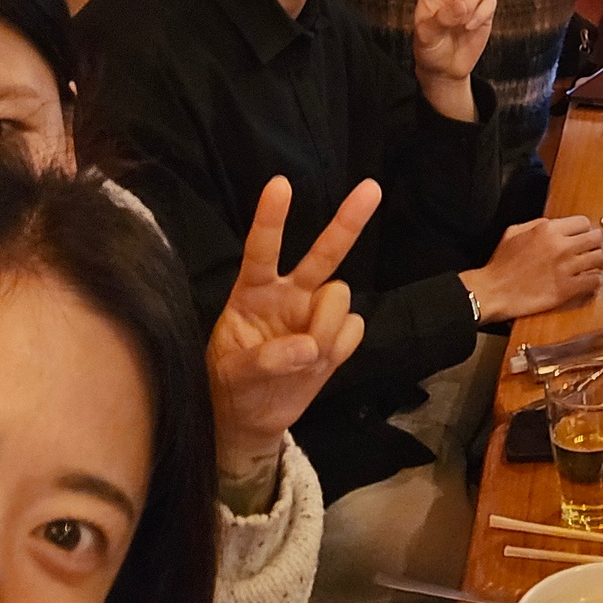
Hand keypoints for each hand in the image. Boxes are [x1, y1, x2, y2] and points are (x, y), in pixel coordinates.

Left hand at [208, 176, 379, 479]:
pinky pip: (354, 329)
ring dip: (326, 326)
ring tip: (305, 356)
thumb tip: (308, 347)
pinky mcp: (338, 334)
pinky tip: (319, 362)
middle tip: (371, 188)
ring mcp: (316, 312)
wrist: (254, 418)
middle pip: (323, 254)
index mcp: (252, 292)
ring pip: (340, 296)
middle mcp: (289, 293)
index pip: (261, 250)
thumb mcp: (231, 375)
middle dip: (348, 221)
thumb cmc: (232, 385)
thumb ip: (263, 361)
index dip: (271, 218)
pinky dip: (340, 348)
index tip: (280, 184)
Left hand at [413, 0, 496, 114]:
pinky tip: (470, 27)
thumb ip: (441, 18)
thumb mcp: (425, 35)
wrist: (446, 68)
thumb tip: (463, 5)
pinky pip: (489, 2)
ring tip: (461, 22)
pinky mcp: (485, 10)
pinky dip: (480, 15)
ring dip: (471, 0)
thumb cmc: (429, 48)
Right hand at [460, 216, 602, 322]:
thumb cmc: (501, 264)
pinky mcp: (567, 289)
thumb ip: (538, 224)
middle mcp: (561, 246)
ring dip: (595, 263)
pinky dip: (594, 280)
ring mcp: (566, 268)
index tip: (581, 237)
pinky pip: (595, 280)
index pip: (584, 222)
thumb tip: (556, 225)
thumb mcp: (514, 232)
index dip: (583, 230)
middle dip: (594, 244)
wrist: (494, 291)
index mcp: (548, 229)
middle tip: (589, 251)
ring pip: (599, 259)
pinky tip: (586, 281)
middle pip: (596, 238)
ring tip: (589, 267)